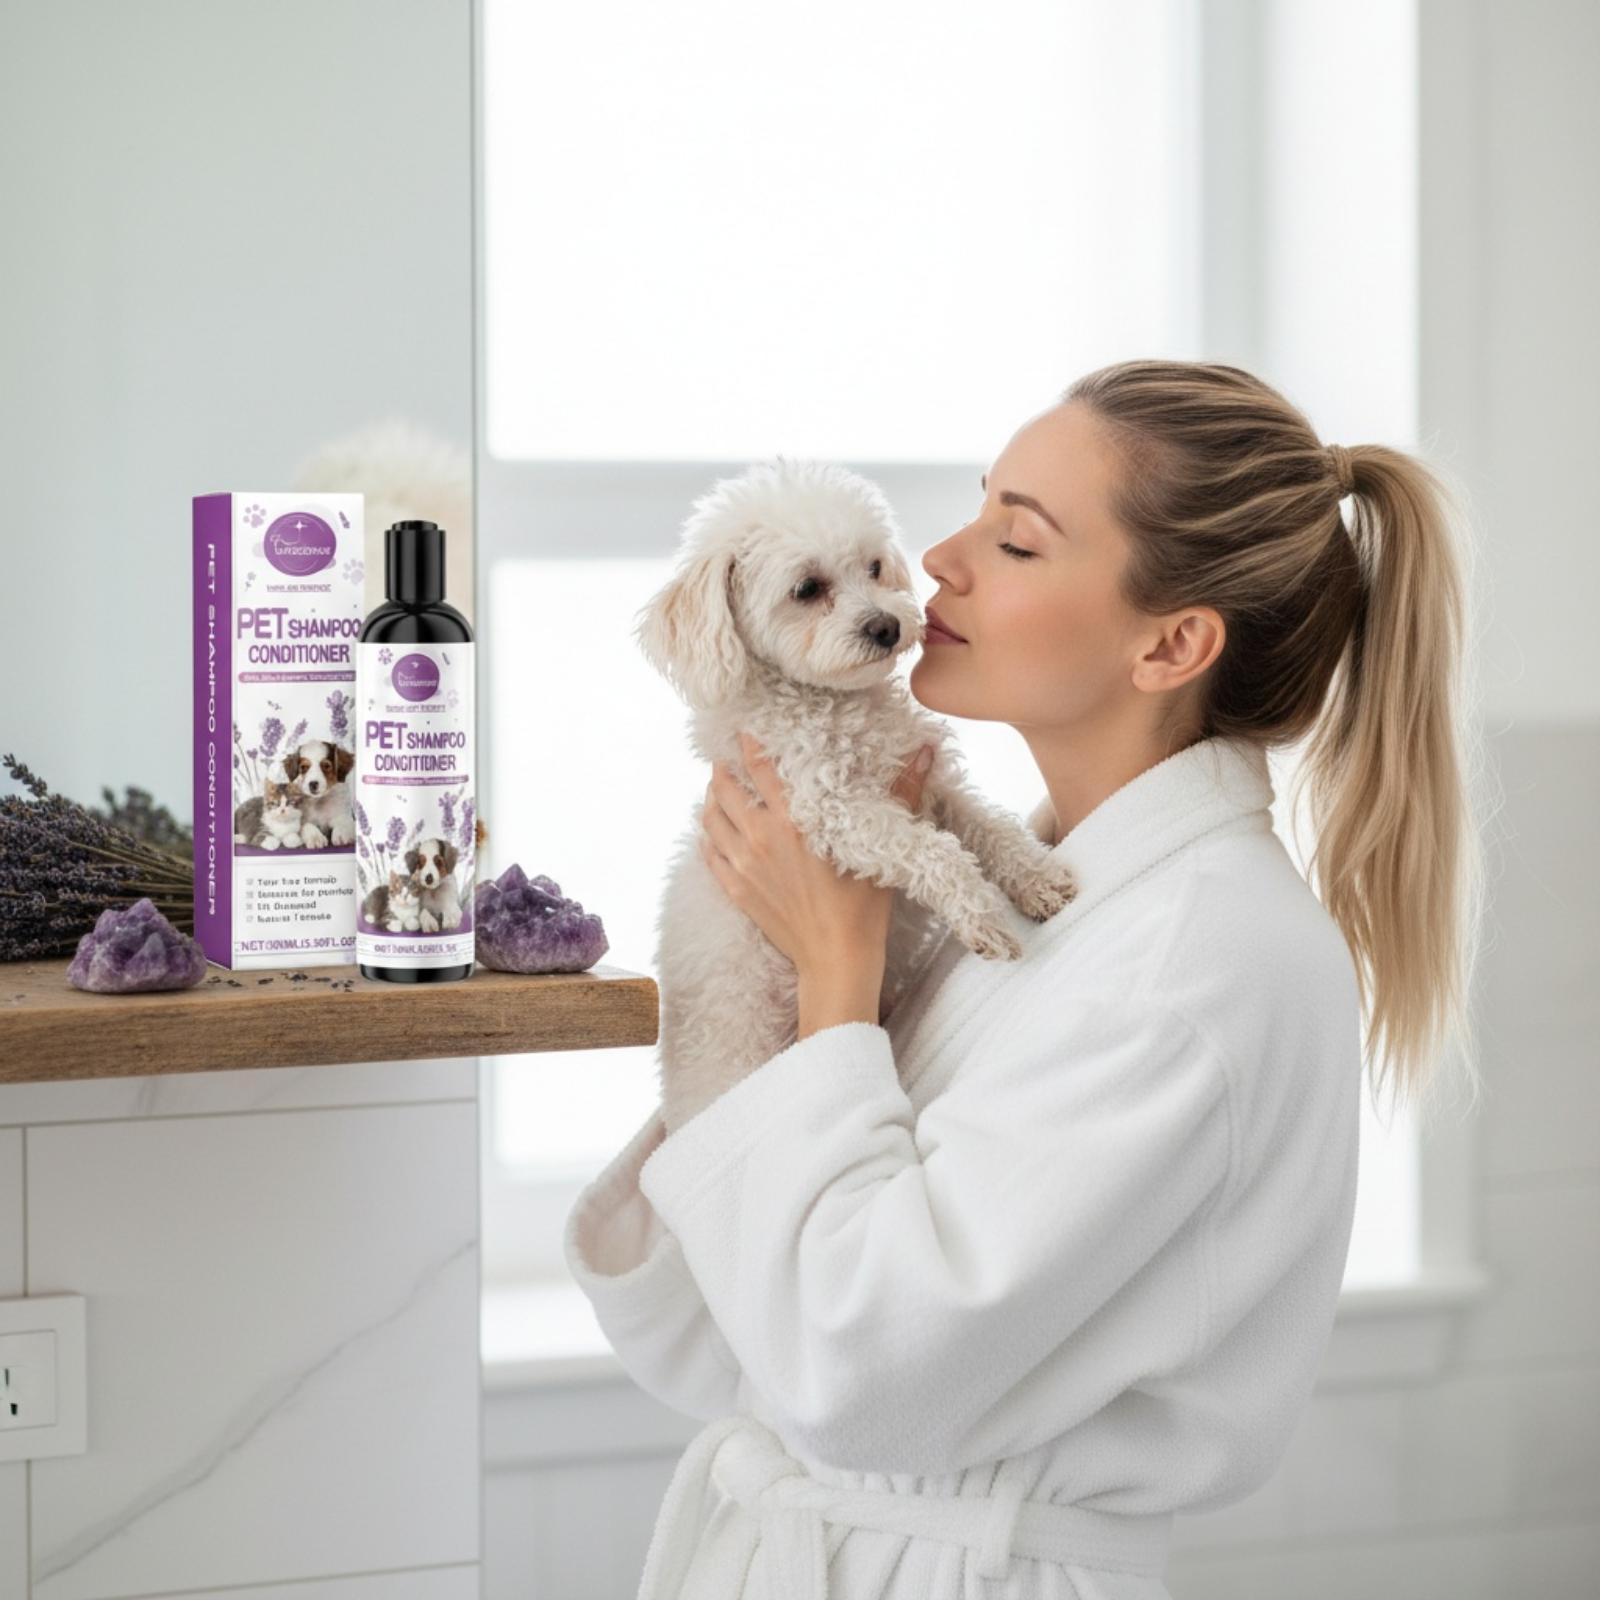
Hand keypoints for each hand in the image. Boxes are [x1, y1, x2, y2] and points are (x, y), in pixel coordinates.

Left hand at [700, 731, 935, 975]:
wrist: (835, 958)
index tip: (745, 730)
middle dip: (724, 768)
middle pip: (726, 787)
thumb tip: (926, 753)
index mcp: (795, 820)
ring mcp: (743, 863)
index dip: (750, 744)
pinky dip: (705, 833)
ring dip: (710, 796)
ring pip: (710, 817)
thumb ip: (901, 795)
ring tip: (716, 786)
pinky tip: (711, 828)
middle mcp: (761, 836)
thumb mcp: (879, 846)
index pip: (761, 767)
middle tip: (726, 757)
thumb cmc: (861, 907)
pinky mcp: (735, 888)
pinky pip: (707, 851)